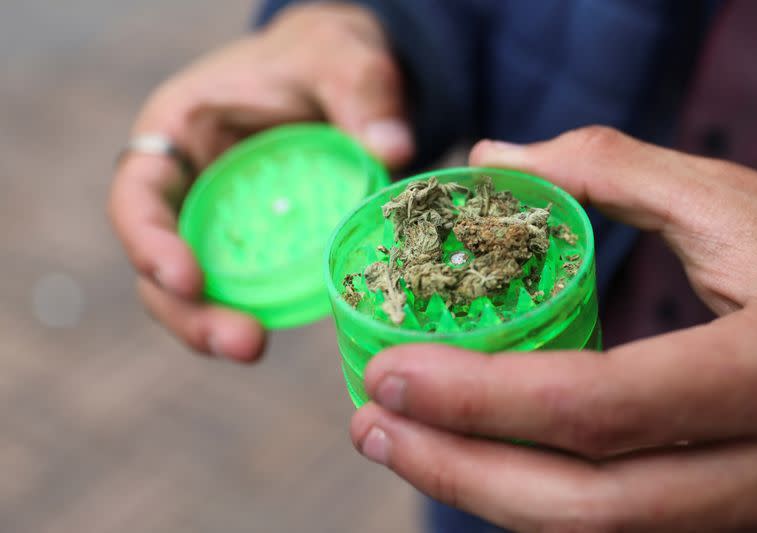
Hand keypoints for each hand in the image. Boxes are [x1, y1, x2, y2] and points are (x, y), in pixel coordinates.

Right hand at [109, 3, 411, 361]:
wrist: (338, 77)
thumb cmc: (322, 58)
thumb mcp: (342, 59)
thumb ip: (364, 96)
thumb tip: (394, 150)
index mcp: (179, 135)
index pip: (137, 195)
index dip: (149, 242)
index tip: (186, 279)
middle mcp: (189, 189)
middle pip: (160, 264)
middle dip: (189, 312)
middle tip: (243, 344)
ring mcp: (221, 225)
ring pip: (198, 291)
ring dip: (218, 327)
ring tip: (254, 349)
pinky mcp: (259, 249)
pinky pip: (249, 288)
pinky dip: (262, 313)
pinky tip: (288, 330)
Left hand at [350, 127, 756, 530]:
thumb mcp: (736, 205)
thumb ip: (613, 171)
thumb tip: (494, 158)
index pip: (596, 408)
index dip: (479, 399)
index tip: (390, 372)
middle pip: (586, 506)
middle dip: (458, 472)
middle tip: (369, 425)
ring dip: (485, 493)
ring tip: (401, 442)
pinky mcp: (738, 517)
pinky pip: (619, 523)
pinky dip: (536, 494)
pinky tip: (479, 454)